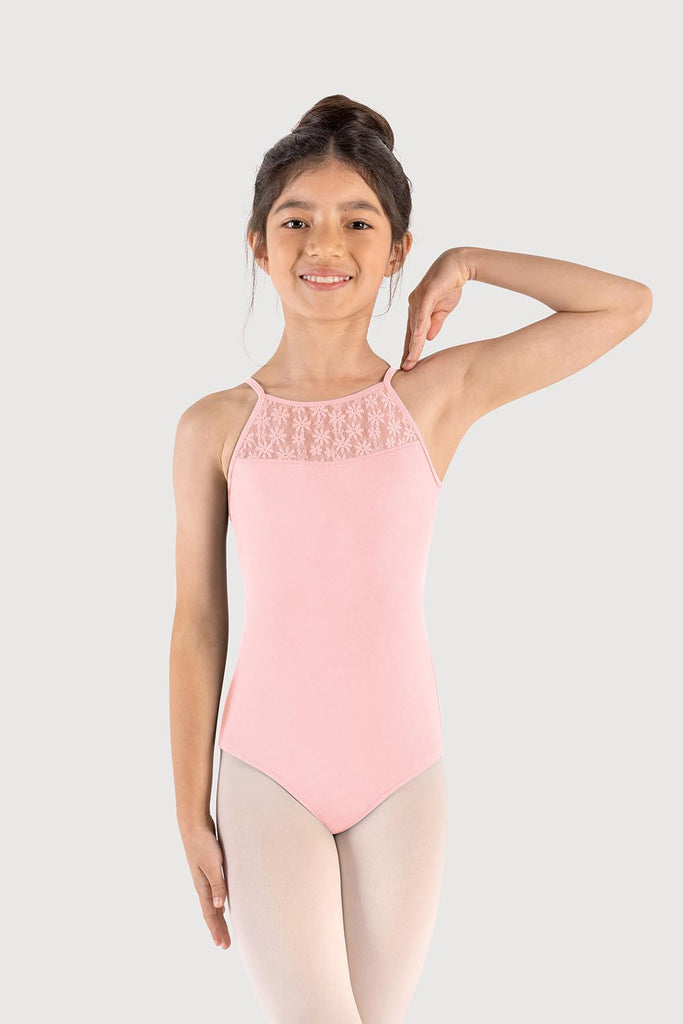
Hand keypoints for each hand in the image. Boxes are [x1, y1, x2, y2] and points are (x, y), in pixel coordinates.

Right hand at [181, 820, 230, 949]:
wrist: (193, 824)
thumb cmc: (204, 843)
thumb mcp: (213, 865)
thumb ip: (217, 885)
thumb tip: (219, 907)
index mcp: (202, 886)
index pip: (210, 914)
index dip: (217, 930)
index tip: (222, 945)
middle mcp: (202, 884)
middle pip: (211, 911)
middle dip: (218, 928)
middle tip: (225, 945)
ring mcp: (204, 876)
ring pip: (212, 902)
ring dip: (218, 917)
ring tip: (223, 929)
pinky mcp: (208, 867)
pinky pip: (214, 891)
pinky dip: (218, 902)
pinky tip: (221, 903)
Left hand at [401, 248, 471, 368]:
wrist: (458, 264)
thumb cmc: (449, 285)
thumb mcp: (443, 309)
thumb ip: (435, 323)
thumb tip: (429, 339)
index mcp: (417, 309)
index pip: (412, 333)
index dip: (409, 349)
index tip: (408, 366)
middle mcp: (414, 304)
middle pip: (410, 332)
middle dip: (408, 351)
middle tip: (406, 369)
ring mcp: (419, 298)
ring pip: (415, 326)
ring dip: (413, 344)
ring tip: (411, 360)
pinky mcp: (427, 293)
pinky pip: (422, 313)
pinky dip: (420, 327)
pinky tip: (418, 339)